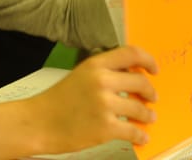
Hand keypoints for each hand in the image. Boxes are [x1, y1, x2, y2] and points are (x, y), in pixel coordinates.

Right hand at [0, 46, 158, 158]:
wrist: (36, 123)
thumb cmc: (57, 100)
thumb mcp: (81, 75)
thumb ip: (105, 72)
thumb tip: (132, 76)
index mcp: (96, 65)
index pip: (131, 53)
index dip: (148, 60)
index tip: (154, 69)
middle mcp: (102, 81)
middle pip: (140, 81)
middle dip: (150, 91)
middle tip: (152, 97)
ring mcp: (104, 105)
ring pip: (139, 107)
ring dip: (148, 114)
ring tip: (149, 117)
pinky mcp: (105, 127)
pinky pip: (132, 130)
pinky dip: (140, 134)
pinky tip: (142, 136)